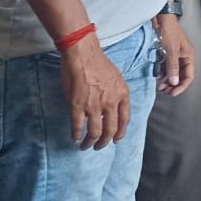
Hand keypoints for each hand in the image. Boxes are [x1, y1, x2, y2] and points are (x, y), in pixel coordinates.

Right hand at [59, 33, 130, 150]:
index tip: (116, 140)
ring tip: (86, 146)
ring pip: (95, 132)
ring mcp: (94, 105)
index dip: (120, 133)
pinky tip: (74, 138)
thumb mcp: (117, 78)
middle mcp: (110, 102)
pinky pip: (77, 126)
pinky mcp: (77, 106)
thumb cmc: (99, 63)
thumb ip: (116, 94)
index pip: (125, 120)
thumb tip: (112, 109)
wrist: (83, 54)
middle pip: (111, 130)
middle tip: (100, 146)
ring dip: (90, 142)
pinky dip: (76, 135)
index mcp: (122, 95)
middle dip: (105, 142)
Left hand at [153, 12, 194, 95]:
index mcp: (189, 57)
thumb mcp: (171, 51)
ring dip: (167, 81)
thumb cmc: (169, 31)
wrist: (161, 19)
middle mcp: (183, 57)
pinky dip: (162, 74)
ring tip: (160, 86)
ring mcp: (175, 56)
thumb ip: (173, 68)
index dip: (182, 86)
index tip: (174, 93)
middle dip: (173, 85)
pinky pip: (166, 68)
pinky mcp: (167, 54)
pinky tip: (158, 78)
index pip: (189, 76)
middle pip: (181, 76)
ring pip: (173, 73)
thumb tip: (174, 81)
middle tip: (166, 91)